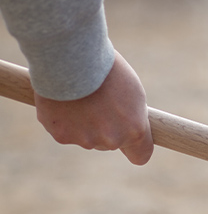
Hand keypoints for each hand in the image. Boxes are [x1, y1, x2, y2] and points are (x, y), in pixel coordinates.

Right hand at [34, 51, 153, 164]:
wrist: (71, 58)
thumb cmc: (106, 69)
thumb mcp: (132, 92)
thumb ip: (132, 116)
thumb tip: (129, 127)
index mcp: (135, 129)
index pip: (141, 155)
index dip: (135, 149)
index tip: (132, 144)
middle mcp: (112, 140)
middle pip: (111, 143)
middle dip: (106, 127)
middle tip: (99, 102)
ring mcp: (86, 140)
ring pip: (87, 137)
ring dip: (84, 123)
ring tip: (81, 97)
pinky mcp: (61, 136)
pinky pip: (65, 131)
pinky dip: (64, 120)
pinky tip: (64, 101)